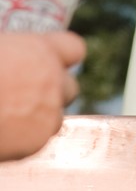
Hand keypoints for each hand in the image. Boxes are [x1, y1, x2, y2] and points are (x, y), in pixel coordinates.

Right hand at [0, 31, 84, 161]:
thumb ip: (11, 52)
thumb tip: (10, 57)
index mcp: (39, 50)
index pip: (74, 48)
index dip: (61, 56)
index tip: (49, 62)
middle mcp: (51, 81)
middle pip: (70, 87)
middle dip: (53, 91)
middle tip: (27, 95)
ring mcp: (47, 113)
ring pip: (56, 117)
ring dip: (40, 117)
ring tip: (9, 115)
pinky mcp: (36, 142)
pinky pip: (38, 139)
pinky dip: (24, 138)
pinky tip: (3, 132)